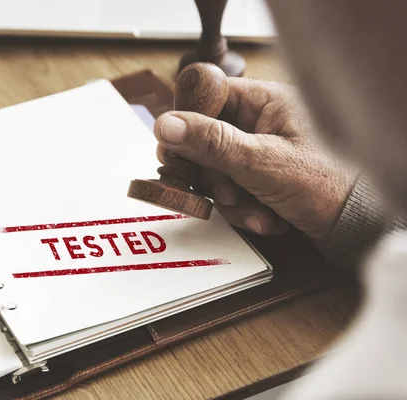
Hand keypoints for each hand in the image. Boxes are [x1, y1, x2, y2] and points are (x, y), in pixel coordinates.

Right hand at [154, 78, 355, 243]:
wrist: (359, 229)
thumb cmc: (330, 185)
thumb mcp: (262, 161)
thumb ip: (211, 142)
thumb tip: (166, 124)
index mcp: (266, 102)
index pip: (208, 99)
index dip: (188, 124)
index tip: (177, 148)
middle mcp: (261, 126)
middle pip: (206, 143)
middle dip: (214, 177)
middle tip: (227, 191)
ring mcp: (261, 155)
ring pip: (216, 174)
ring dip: (232, 201)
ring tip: (259, 211)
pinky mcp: (262, 182)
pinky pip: (232, 194)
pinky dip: (246, 211)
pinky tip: (269, 218)